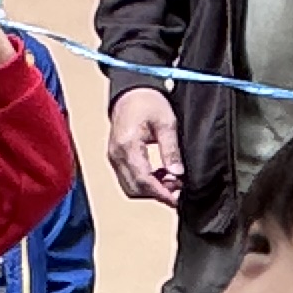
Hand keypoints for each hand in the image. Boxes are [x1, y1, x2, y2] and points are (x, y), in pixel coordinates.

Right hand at [106, 84, 182, 205]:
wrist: (131, 92)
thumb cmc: (147, 102)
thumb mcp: (166, 123)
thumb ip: (171, 150)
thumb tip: (177, 173)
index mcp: (127, 146)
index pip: (143, 180)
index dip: (161, 193)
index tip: (176, 199)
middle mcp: (116, 155)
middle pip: (135, 188)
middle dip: (157, 194)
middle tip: (178, 191)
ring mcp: (114, 158)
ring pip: (130, 187)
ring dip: (150, 190)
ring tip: (170, 182)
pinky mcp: (116, 158)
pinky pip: (128, 178)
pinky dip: (144, 183)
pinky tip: (160, 175)